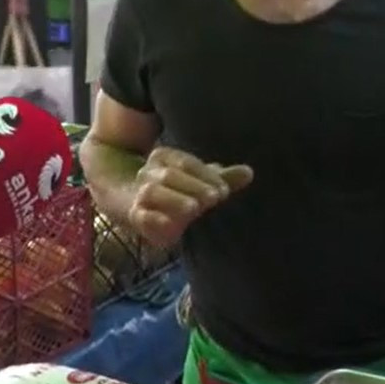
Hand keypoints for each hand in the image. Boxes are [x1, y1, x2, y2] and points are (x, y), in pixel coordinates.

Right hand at [128, 147, 252, 248]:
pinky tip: (170, 225)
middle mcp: (149, 172)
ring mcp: (140, 194)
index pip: (185, 162)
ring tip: (195, 208)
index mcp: (165, 158)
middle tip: (215, 198)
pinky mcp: (136, 215)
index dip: (205, 175)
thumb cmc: (181, 191)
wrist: (144, 206)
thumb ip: (223, 179)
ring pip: (151, 191)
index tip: (224, 190)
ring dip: (175, 199)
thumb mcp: (203, 183)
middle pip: (169, 175)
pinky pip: (140, 215)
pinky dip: (154, 219)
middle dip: (194, 186)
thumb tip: (249, 172)